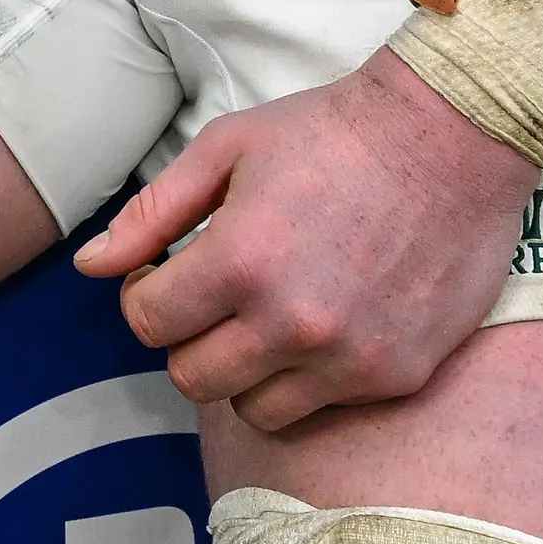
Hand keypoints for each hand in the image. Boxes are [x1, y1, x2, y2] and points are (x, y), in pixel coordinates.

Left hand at [75, 49, 534, 431]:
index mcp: (240, 262)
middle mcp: (292, 323)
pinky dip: (304, 380)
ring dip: (242, 371)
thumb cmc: (329, 134)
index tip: (164, 273)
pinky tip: (315, 326)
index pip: (148, 323)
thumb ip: (152, 214)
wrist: (451, 140)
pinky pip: (321, 409)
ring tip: (260, 317)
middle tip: (208, 299)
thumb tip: (91, 265)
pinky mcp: (397, 376)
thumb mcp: (226, 149)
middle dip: (185, 339)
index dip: (143, 296)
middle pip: (192, 380)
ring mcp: (349, 359)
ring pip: (254, 409)